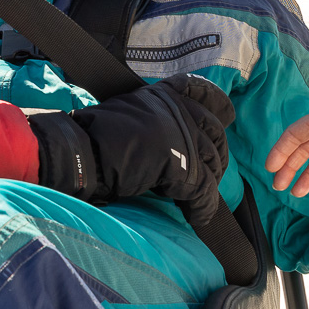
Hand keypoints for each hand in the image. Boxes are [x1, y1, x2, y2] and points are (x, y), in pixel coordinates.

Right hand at [32, 75, 233, 216]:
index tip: (225, 117)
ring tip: (198, 201)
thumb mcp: (130, 113)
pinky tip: (196, 216)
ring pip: (212, 163)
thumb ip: (156, 119)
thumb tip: (172, 140)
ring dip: (209, 186)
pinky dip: (203, 207)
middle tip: (210, 174)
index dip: (219, 106)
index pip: (203, 92)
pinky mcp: (180, 163)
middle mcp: (176, 109)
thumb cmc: (96, 138)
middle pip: (215, 133)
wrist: (82, 154)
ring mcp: (180, 135)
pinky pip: (203, 189)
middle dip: (217, 156)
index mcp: (162, 95)